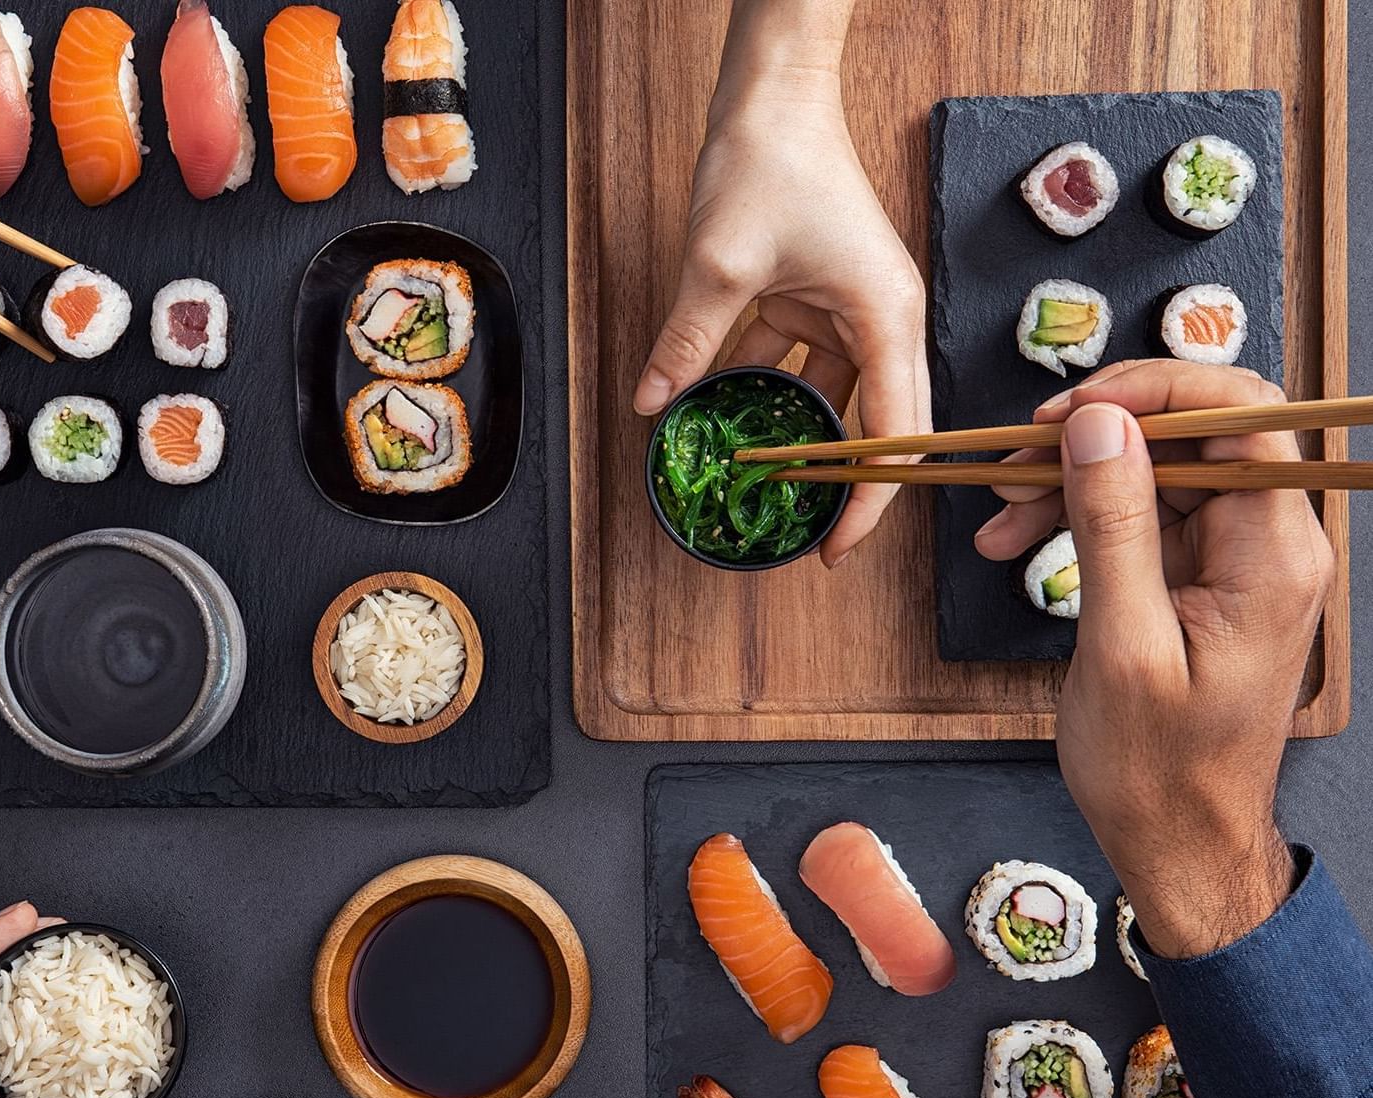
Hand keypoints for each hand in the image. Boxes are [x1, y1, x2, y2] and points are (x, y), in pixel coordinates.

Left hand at [633, 71, 929, 565]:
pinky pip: (800, 364)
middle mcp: (883, 320)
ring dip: (799, 439)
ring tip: (764, 491)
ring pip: (834, 398)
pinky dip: (767, 392)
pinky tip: (729, 420)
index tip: (836, 548)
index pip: (896, 436)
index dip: (870, 501)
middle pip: (878, 425)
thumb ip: (688, 344)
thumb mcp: (719, 267)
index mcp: (886, 319)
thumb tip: (654, 405)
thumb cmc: (772, 163)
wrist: (772, 96)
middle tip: (807, 537)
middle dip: (844, 484)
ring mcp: (853, 311)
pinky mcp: (820, 299)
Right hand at [976, 360, 1333, 956]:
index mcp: (1273, 556)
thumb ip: (1112, 526)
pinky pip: (1143, 517)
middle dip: (1094, 437)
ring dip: (1072, 482)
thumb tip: (1098, 425)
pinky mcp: (1203, 578)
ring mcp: (1238, 560)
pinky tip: (1022, 542)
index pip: (1239, 416)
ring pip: (1156, 473)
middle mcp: (1270, 545)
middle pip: (1191, 437)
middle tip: (1014, 463)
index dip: (1154, 391)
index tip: (1072, 408)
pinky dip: (1080, 520)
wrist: (1179, 840)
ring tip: (1000, 518)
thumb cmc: (1158, 770)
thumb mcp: (1121, 646)